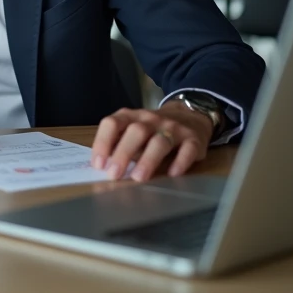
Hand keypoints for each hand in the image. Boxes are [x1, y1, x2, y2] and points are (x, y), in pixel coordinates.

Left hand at [90, 102, 213, 181]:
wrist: (190, 115)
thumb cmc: (153, 129)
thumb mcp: (132, 130)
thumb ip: (118, 144)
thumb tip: (102, 167)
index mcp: (131, 116)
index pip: (113, 123)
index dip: (103, 142)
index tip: (98, 165)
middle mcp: (151, 119)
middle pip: (136, 132)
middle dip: (123, 153)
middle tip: (114, 175)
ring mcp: (173, 128)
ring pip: (160, 141)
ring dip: (148, 160)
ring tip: (138, 178)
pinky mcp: (193, 139)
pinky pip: (188, 149)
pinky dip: (180, 162)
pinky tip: (172, 174)